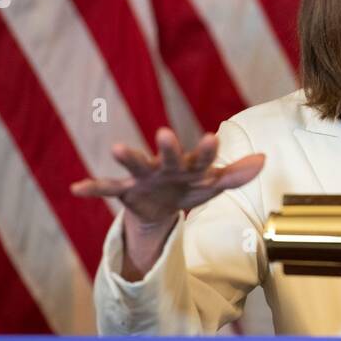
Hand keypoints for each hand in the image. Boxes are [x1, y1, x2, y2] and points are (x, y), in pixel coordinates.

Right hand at [70, 129, 264, 278]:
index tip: (213, 137)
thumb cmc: (188, 188)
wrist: (159, 207)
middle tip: (165, 133)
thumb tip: (264, 159)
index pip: (201, 158)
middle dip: (168, 148)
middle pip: (169, 157)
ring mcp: (144, 176)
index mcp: (189, 166)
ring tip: (116, 148)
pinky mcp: (126, 190)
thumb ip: (235, 175)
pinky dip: (92, 188)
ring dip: (128, 157)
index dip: (207, 151)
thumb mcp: (211, 186)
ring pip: (135, 166)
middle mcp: (165, 166)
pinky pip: (107, 188)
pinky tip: (76, 189)